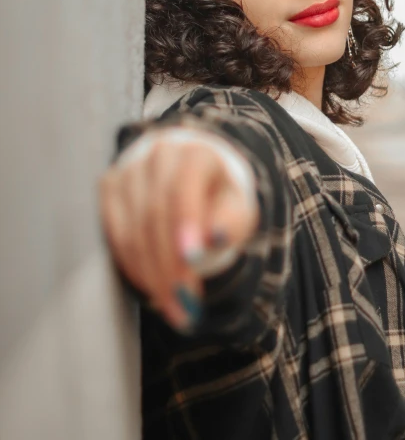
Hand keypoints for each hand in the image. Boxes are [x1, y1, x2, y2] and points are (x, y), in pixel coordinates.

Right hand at [99, 132, 258, 330]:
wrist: (191, 180)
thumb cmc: (218, 199)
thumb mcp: (237, 211)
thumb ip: (230, 223)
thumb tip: (216, 237)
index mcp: (196, 155)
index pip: (184, 188)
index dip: (185, 224)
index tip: (191, 260)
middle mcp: (159, 156)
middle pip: (155, 214)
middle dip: (168, 266)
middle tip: (184, 305)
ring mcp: (130, 170)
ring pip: (132, 229)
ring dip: (150, 274)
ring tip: (172, 306)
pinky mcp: (110, 187)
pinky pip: (114, 233)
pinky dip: (132, 265)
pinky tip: (151, 285)